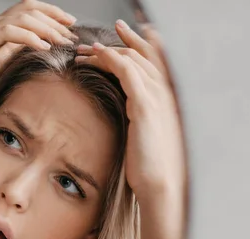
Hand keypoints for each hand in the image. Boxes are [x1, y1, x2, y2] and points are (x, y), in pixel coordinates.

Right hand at [0, 0, 76, 112]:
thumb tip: (39, 53)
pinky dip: (29, 37)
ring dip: (47, 27)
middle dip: (55, 17)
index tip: (70, 28)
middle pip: (29, 8)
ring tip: (62, 40)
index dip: (52, 15)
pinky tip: (43, 47)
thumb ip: (13, 58)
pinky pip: (9, 32)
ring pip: (22, 17)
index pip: (28, 13)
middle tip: (72, 32)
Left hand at [75, 20, 185, 202]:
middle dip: (116, 45)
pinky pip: (128, 73)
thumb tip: (120, 114)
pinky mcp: (145, 107)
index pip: (152, 61)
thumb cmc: (148, 167)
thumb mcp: (143, 137)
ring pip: (132, 60)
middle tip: (87, 46)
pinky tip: (96, 56)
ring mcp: (157, 99)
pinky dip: (112, 60)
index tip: (110, 42)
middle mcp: (165, 94)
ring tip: (83, 51)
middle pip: (142, 54)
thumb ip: (136, 119)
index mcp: (166, 100)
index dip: (134, 46)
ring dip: (106, 52)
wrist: (158, 185)